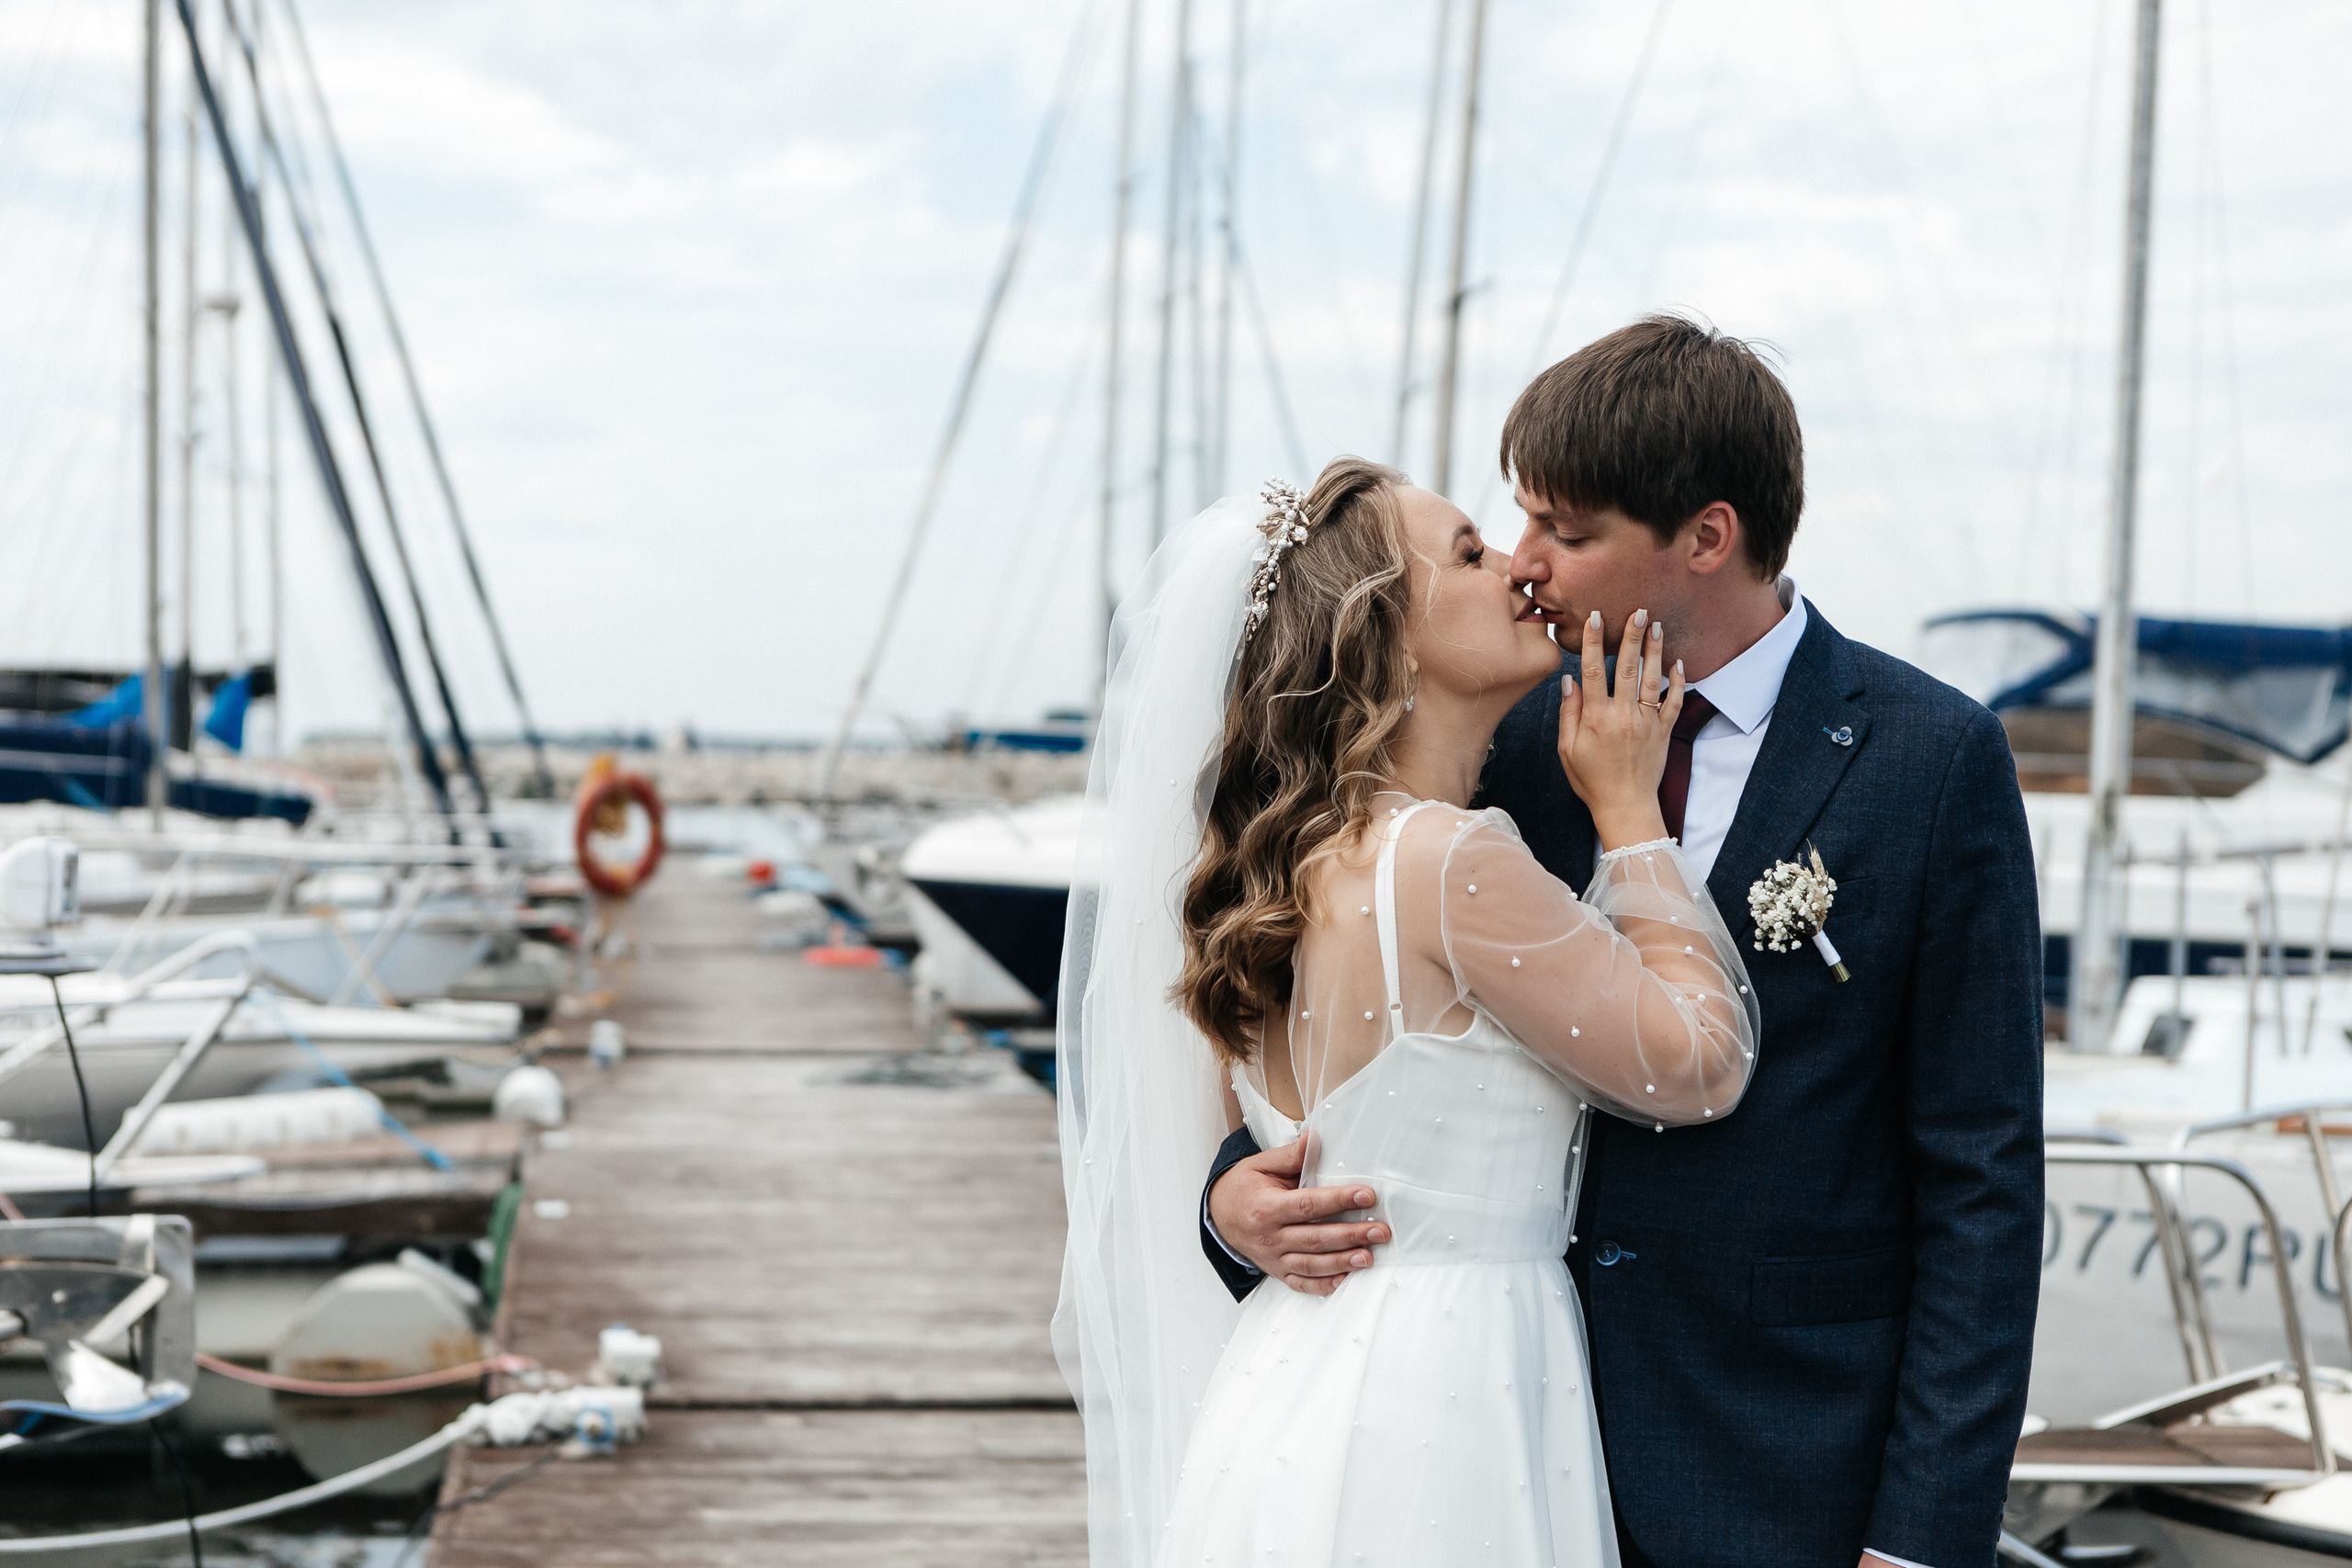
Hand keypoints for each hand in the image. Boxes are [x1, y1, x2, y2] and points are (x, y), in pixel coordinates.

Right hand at [1207, 1135, 1388, 1295]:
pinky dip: (1323, 1285)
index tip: (1366, 1195)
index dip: (1338, 1200)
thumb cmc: (1244, 1188)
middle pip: (1315, 1238)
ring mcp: (1273, 1258)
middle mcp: (1269, 1237)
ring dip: (1342, 1262)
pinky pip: (1302, 1283)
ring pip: (1311, 1264)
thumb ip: (1290, 1155)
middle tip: (1379, 1231)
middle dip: (1350, 1235)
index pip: (1308, 1205)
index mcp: (1266, 1208)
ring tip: (1368, 1256)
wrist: (1219, 1214)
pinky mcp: (1277, 1271)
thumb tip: (1315, 1140)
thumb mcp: (1260, 1165)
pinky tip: (1345, 1279)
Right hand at [1557, 608, 1681, 849]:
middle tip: (1638, 611)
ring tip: (1657, 626)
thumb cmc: (1591, 780)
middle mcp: (1623, 715)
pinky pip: (1673, 702)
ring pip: (1652, 679)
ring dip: (1655, 651)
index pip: (1594, 670)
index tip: (1597, 617)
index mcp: (1595, 718)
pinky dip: (1677, 682)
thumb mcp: (1567, 749)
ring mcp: (1646, 723)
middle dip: (1632, 637)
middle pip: (1628, 668)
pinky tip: (1677, 662)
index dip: (1595, 642)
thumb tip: (1570, 680)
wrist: (1625, 806)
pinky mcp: (1664, 732)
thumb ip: (1568, 713)